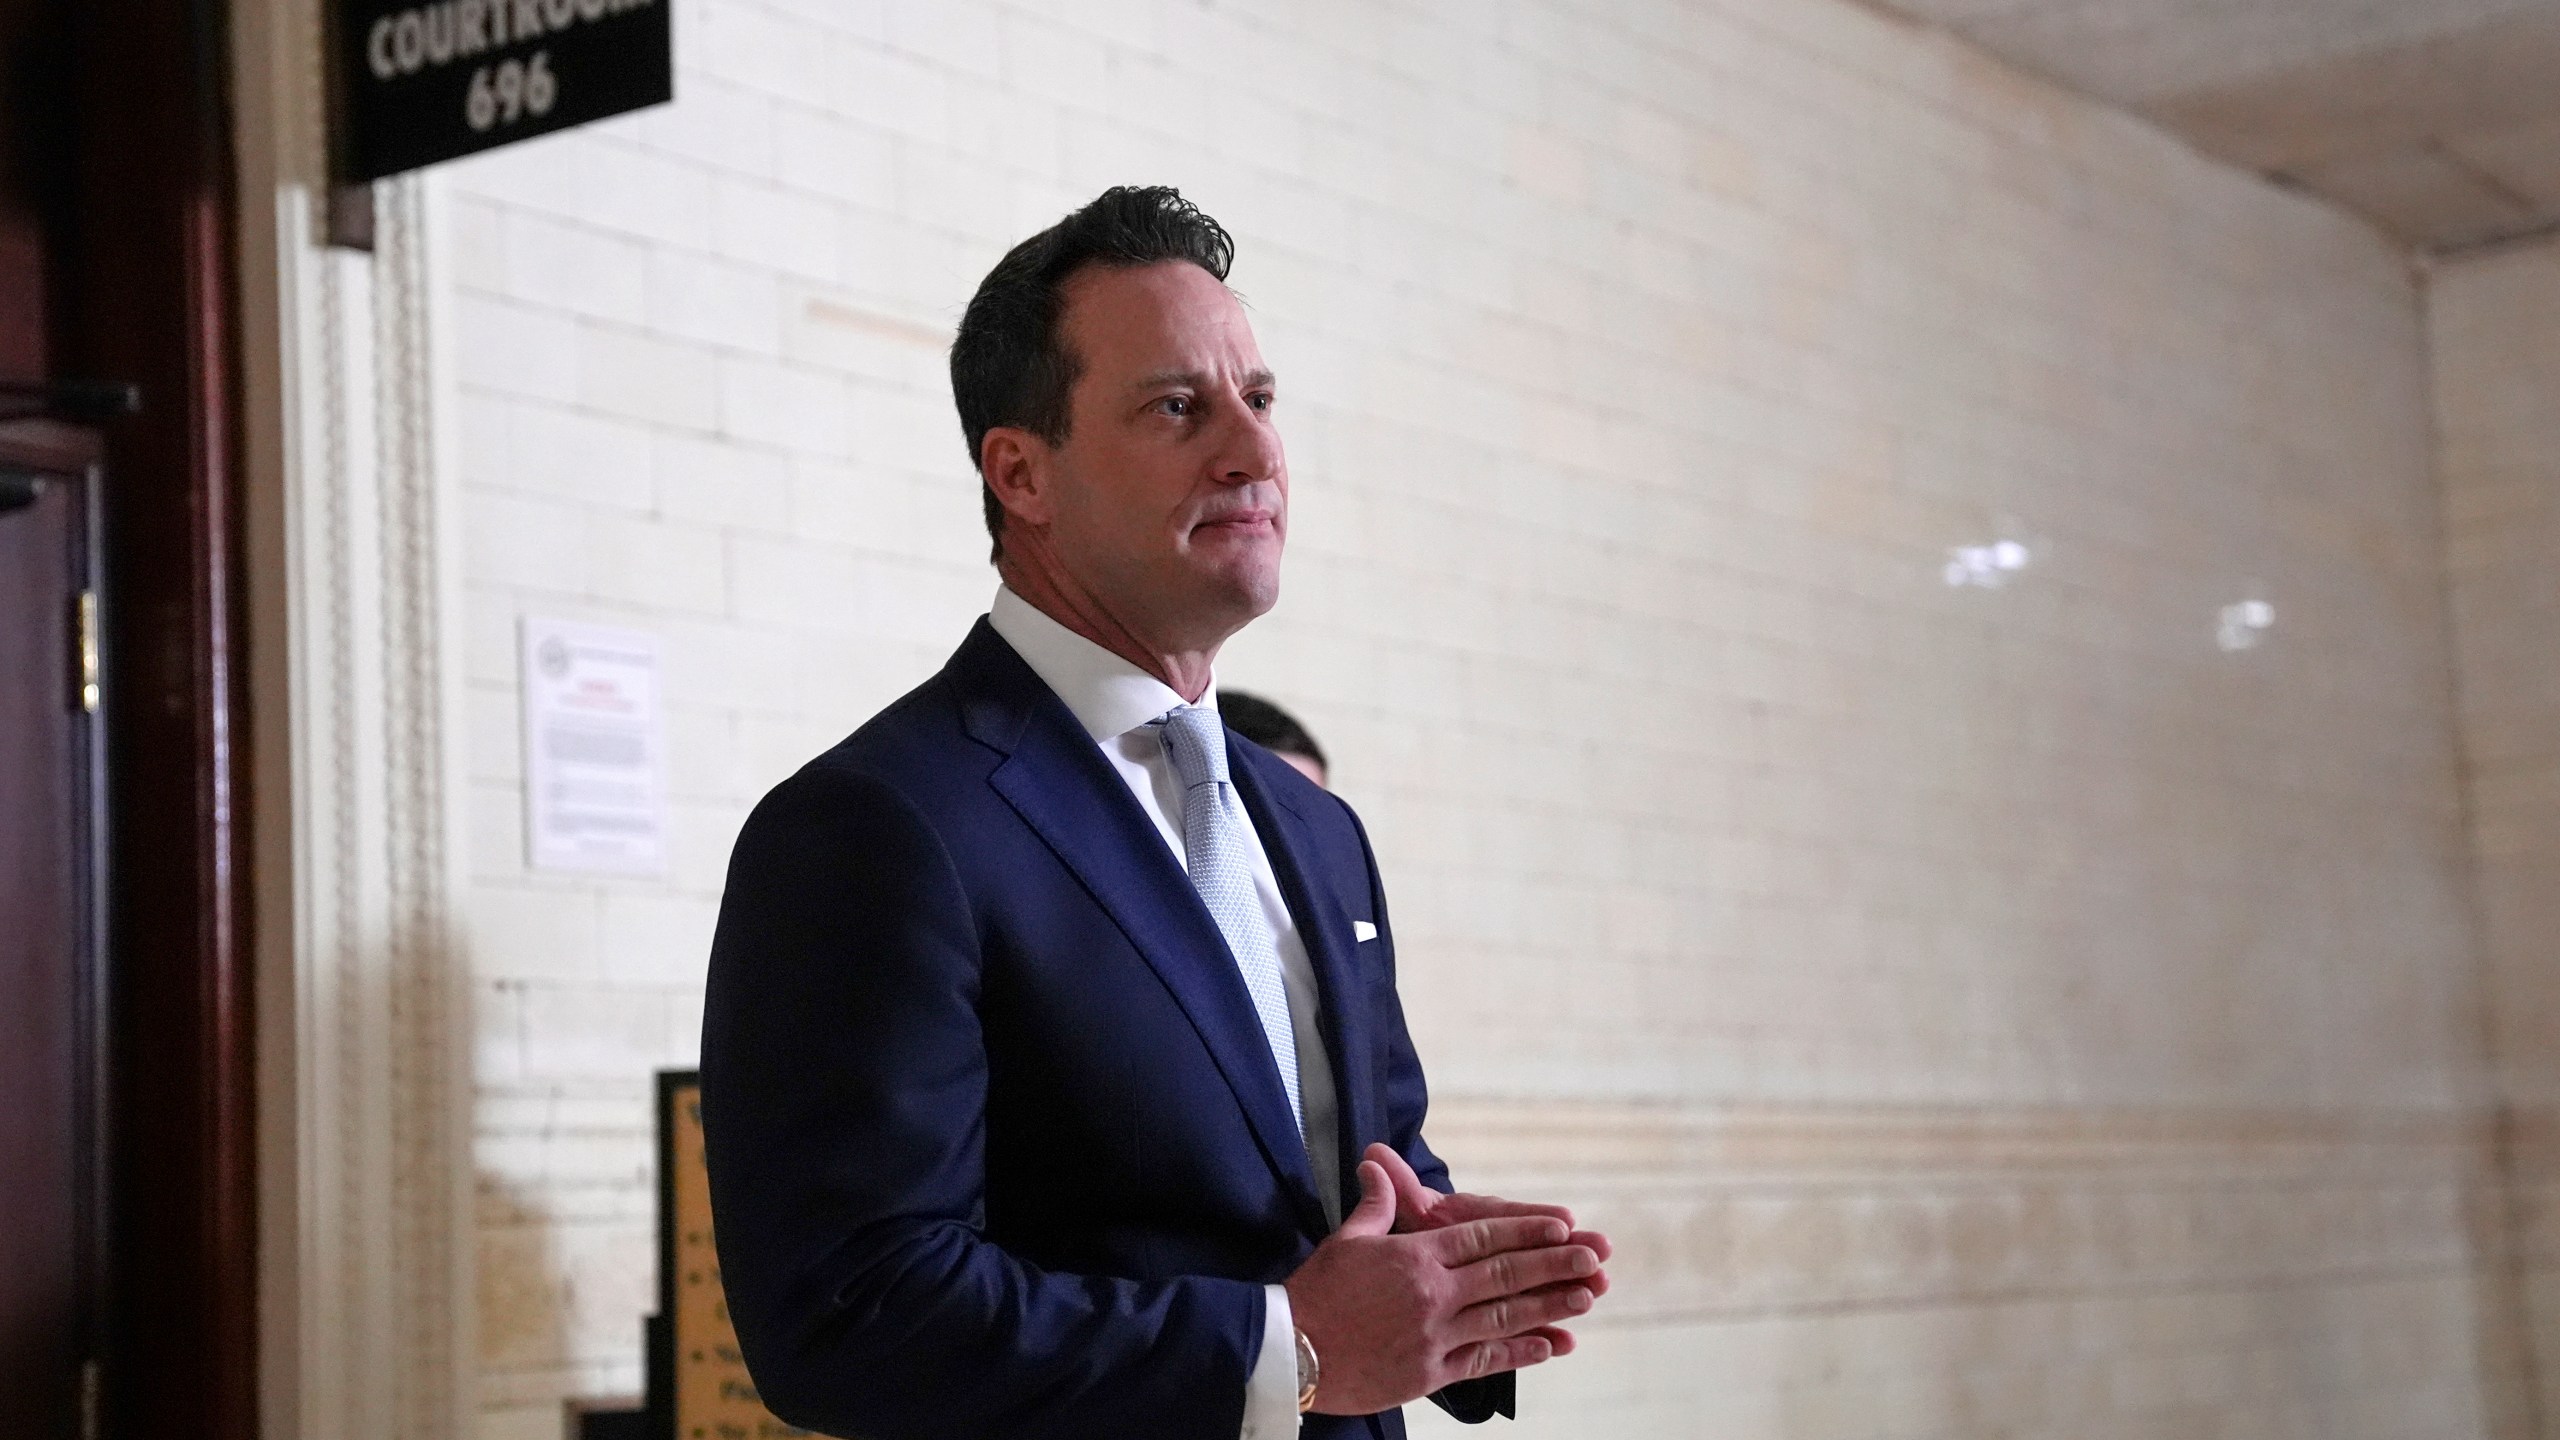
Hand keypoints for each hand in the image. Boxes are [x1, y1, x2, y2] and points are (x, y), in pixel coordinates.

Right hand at [1284, 1158, 1600, 1414]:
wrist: (1290, 1351)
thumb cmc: (1315, 1293)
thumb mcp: (1347, 1240)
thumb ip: (1375, 1205)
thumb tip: (1377, 1166)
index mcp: (1416, 1256)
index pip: (1483, 1237)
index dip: (1525, 1231)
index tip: (1561, 1226)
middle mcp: (1433, 1293)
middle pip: (1505, 1275)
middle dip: (1554, 1264)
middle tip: (1594, 1258)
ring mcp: (1436, 1335)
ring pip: (1505, 1317)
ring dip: (1549, 1306)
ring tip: (1586, 1297)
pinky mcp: (1431, 1372)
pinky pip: (1485, 1359)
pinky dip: (1521, 1351)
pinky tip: (1551, 1345)